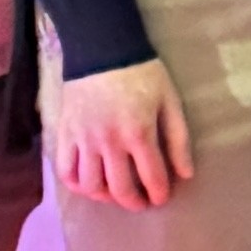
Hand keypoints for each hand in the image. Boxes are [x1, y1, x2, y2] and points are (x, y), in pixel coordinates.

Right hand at [48, 58, 192, 205]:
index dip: (159, 194)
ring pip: (91, 185)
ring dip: (106, 197)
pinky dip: (76, 184)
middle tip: (141, 202)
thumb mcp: (170, 103)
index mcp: (138, 133)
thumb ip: (178, 140)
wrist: (102, 49)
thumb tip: (186, 174)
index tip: (161, 197)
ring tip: (116, 193)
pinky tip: (90, 184)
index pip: (152, 178)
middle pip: (120, 188)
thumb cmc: (142, 74)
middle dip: (134, 202)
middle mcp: (109, 142)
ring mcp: (83, 139)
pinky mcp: (65, 134)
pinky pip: (65, 171)